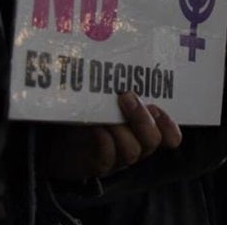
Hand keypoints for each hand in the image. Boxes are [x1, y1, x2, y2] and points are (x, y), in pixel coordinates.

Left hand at [43, 92, 181, 181]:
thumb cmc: (86, 115)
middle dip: (142, 118)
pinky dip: (103, 141)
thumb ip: (117, 90)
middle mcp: (135, 146)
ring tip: (107, 113)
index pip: (169, 135)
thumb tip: (123, 59)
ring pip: (132, 151)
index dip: (170, 125)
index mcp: (143, 130)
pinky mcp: (97, 166)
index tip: (156, 106)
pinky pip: (107, 157)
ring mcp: (117, 159)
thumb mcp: (105, 101)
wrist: (57, 144)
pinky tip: (94, 128)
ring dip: (122, 129)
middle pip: (152, 140)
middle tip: (127, 97)